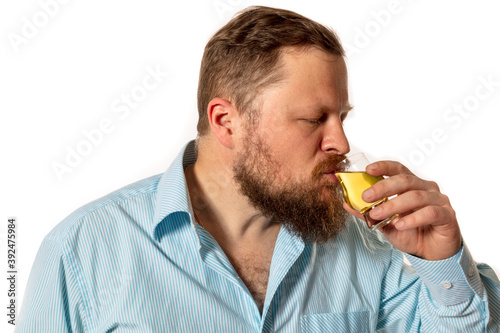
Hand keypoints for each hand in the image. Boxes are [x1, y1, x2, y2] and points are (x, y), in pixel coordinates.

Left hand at [343, 160, 461, 260]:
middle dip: (383, 187)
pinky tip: (400, 225)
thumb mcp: (385, 224)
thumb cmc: (411, 233)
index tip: (368, 169)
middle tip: (366, 197)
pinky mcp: (447, 215)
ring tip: (378, 214)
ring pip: (415, 196)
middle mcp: (427, 188)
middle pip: (404, 180)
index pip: (398, 169)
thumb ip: (369, 213)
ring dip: (393, 205)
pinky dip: (412, 218)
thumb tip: (347, 204)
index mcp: (412, 185)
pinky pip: (430, 213)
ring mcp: (439, 200)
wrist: (431, 254)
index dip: (384, 166)